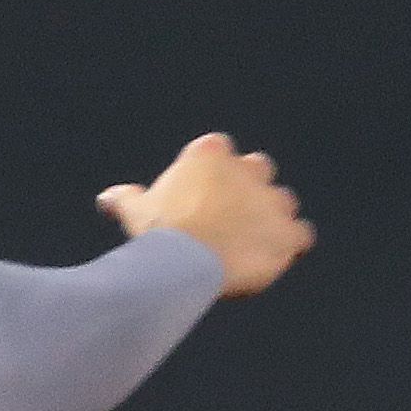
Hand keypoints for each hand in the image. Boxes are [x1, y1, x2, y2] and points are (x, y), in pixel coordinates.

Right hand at [98, 133, 312, 296]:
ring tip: (254, 238)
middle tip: (233, 213)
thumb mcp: (135, 209)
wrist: (185, 262)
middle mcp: (248, 169)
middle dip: (250, 186)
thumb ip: (127, 198)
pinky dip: (292, 243)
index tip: (204, 192)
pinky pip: (302, 234)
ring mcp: (272, 200)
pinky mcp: (289, 232)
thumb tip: (108, 198)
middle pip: (259, 168)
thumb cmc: (157, 231)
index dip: (215, 172)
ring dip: (274, 215)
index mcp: (210, 152)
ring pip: (283, 201)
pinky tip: (275, 255)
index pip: (220, 149)